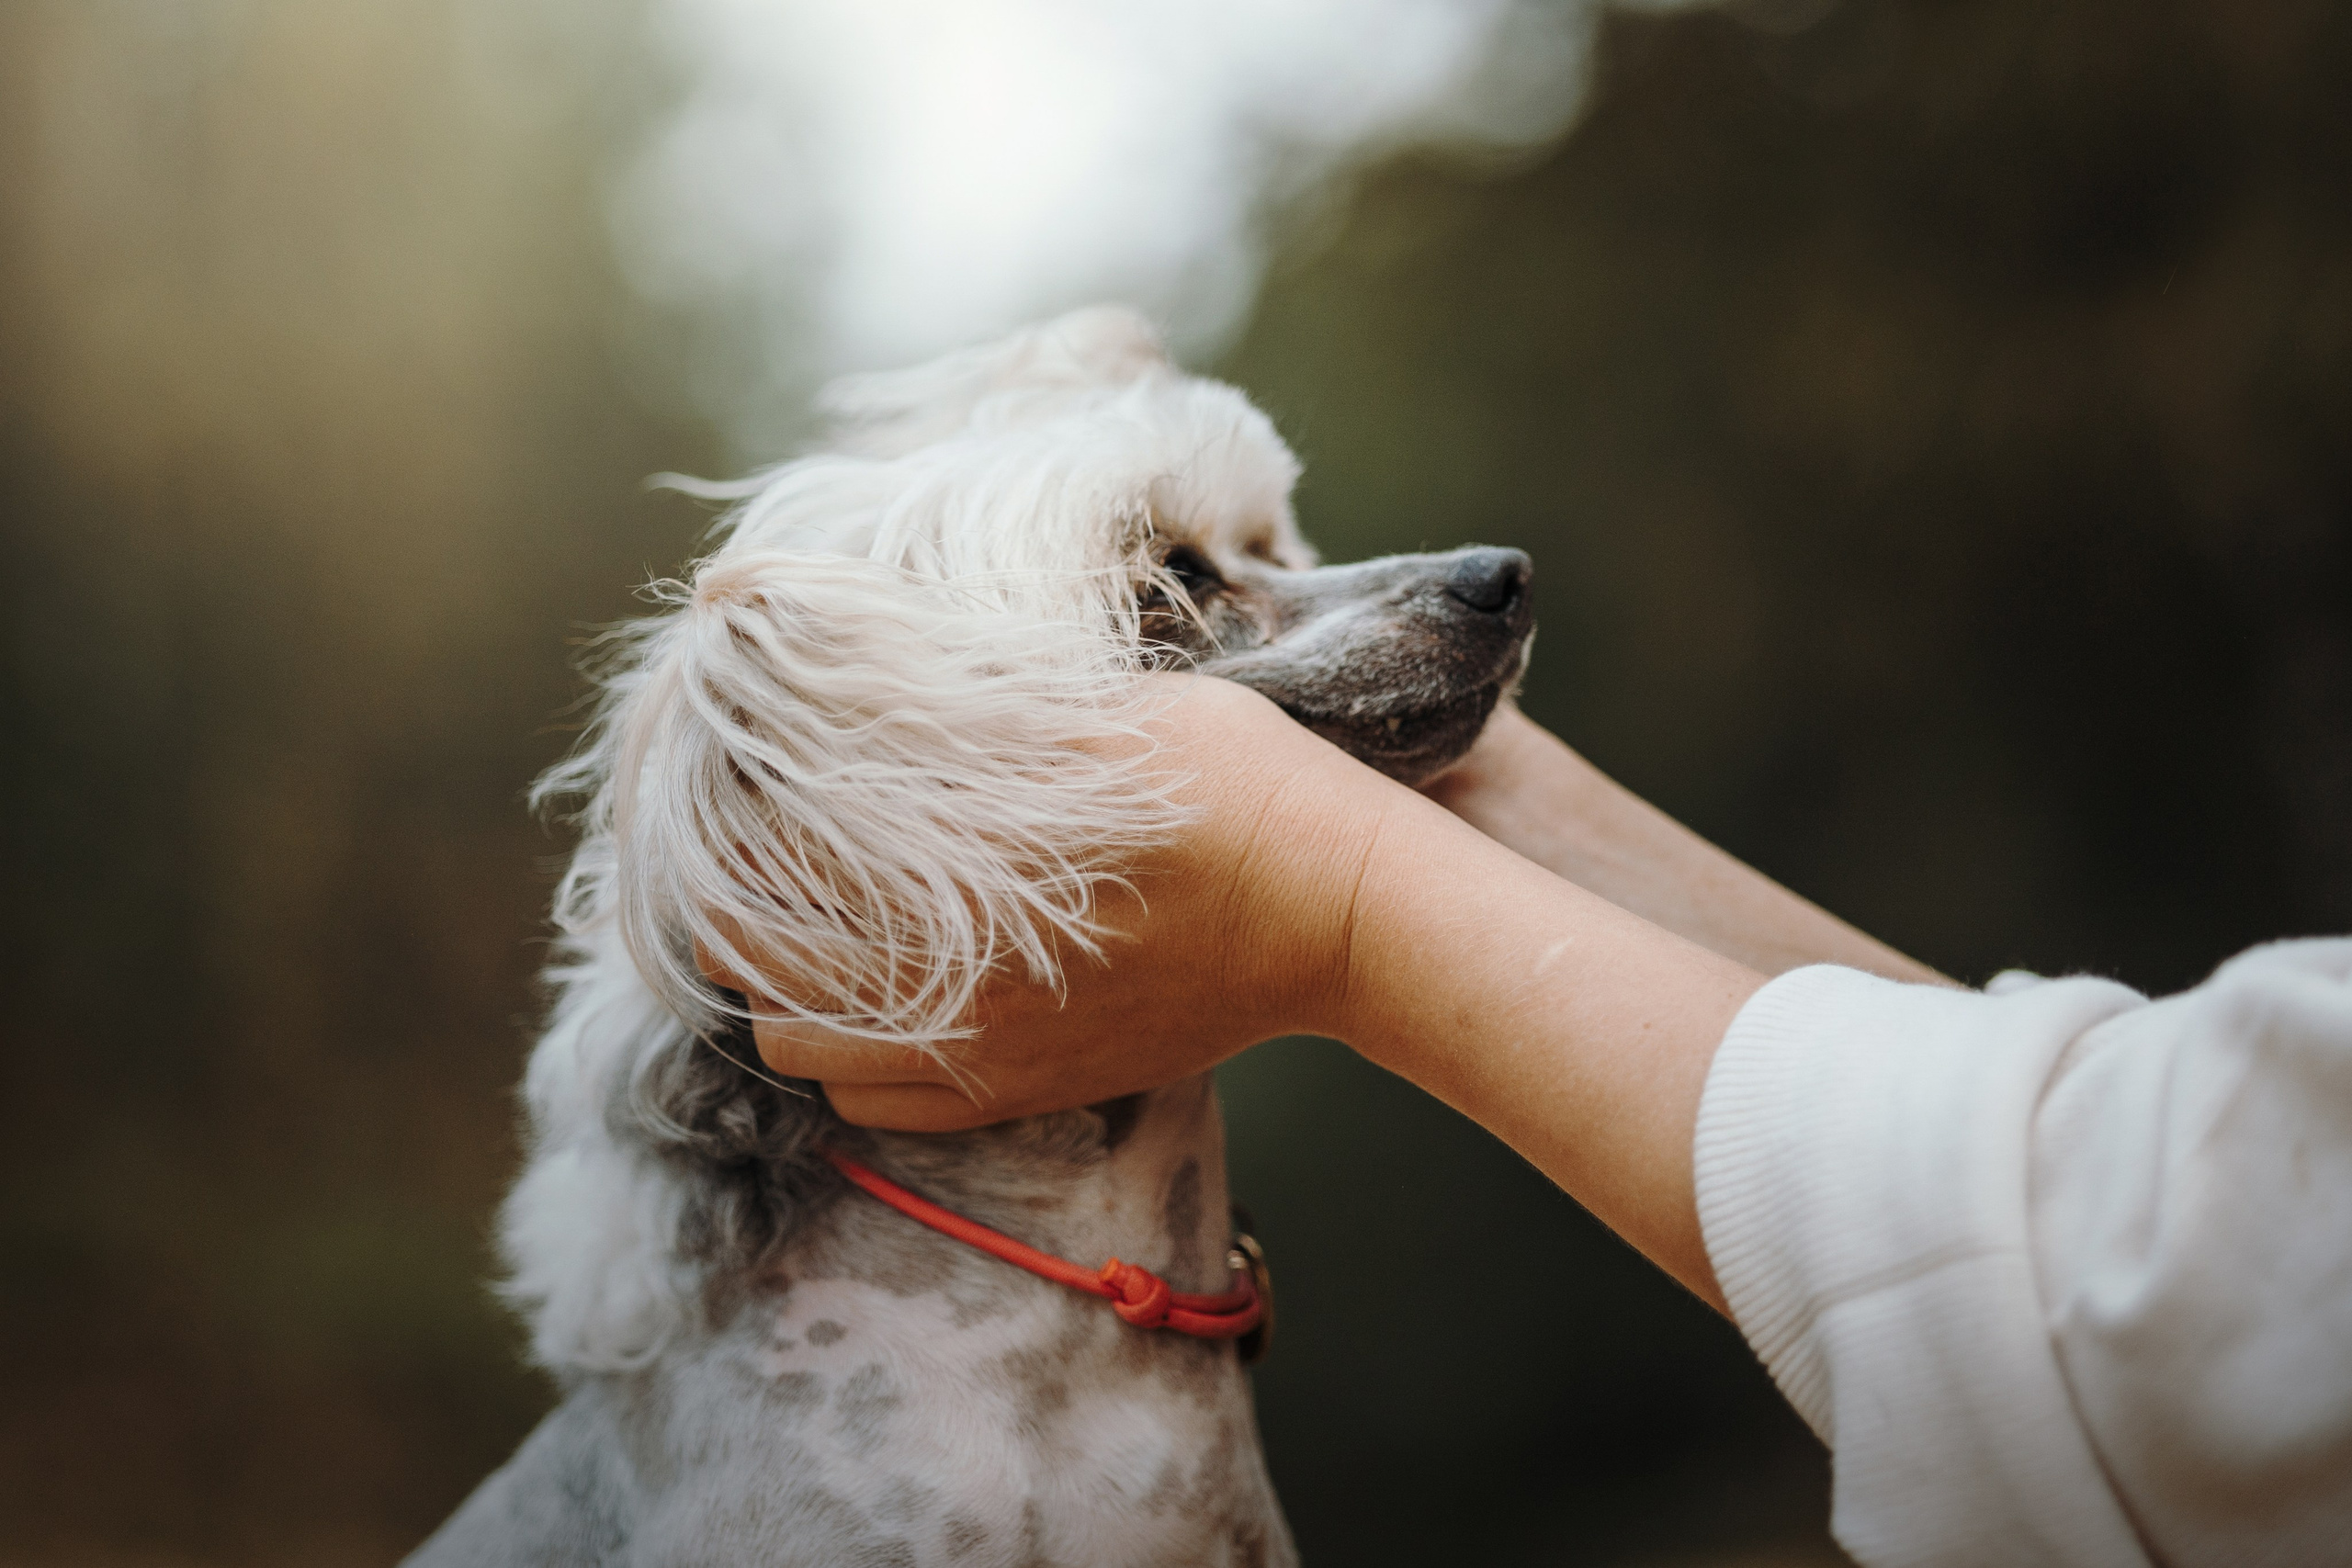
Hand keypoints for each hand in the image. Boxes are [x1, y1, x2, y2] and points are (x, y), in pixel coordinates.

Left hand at [697, 675, 1408, 1129]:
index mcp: (966, 867)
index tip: (750, 775)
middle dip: (736, 907)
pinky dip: (844, 1062)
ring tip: (801, 933)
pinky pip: (876, 1107)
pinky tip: (869, 1005)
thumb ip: (974, 705)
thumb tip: (847, 674)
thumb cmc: (1236, 786)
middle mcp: (957, 978)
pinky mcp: (1025, 1092)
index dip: (742, 816)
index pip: (778, 858)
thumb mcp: (1104, 710)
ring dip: (779, 992)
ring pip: (803, 1050)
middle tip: (748, 854)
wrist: (1336, 910)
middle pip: (761, 964)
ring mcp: (989, 1052)